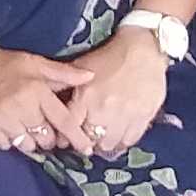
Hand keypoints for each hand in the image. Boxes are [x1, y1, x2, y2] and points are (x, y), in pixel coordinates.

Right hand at [0, 49, 81, 153]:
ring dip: (30, 141)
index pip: (63, 120)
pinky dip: (10, 141)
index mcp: (38, 92)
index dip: (77, 137)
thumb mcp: (35, 62)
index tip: (87, 149)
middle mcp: (23, 108)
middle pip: (46, 138)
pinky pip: (6, 145)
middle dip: (49, 138)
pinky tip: (8, 129)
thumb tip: (90, 77)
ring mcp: (4, 119)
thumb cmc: (4, 64)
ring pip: (27, 145)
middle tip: (44, 130)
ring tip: (26, 129)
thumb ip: (63, 73)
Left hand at [60, 31, 170, 155]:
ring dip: (103, 144)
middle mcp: (104, 111)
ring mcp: (125, 117)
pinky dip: (121, 141)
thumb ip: (66, 85)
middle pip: (89, 141)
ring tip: (101, 138)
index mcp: (85, 97)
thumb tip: (51, 104)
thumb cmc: (109, 56)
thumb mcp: (81, 66)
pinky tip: (118, 136)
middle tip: (85, 138)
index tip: (67, 137)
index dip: (66, 135)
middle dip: (85, 141)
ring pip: (109, 145)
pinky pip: (129, 141)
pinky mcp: (143, 118)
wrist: (142, 49)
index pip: (69, 127)